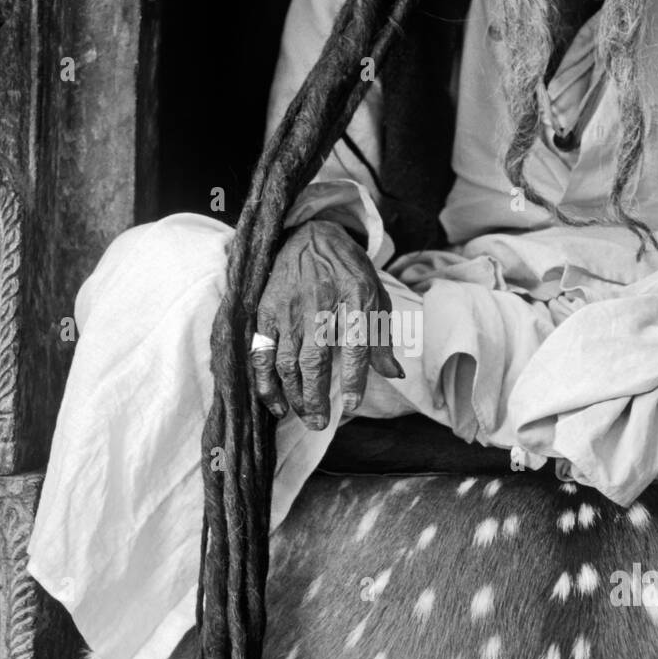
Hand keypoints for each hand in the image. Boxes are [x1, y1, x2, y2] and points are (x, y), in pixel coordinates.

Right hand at [251, 220, 402, 430]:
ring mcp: (289, 307)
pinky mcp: (266, 311)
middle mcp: (319, 302)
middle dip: (316, 396)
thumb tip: (395, 375)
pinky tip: (276, 402)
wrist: (310, 235)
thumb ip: (382, 337)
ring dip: (294, 394)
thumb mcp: (376, 295)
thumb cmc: (348, 271)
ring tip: (304, 415)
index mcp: (355, 296)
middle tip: (320, 423)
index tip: (353, 404)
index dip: (354, 376)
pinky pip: (262, 352)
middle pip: (314, 359)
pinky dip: (266, 381)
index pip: (355, 343)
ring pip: (287, 361)